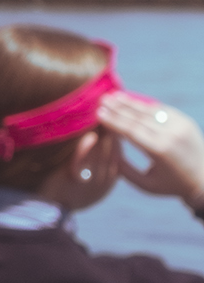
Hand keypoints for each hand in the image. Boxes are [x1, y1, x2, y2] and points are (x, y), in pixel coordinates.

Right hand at [99, 93, 203, 208]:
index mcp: (160, 152)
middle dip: (118, 108)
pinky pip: (161, 109)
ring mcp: (180, 125)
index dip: (113, 121)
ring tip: (113, 96)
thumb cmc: (170, 186)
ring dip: (129, 102)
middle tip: (101, 100)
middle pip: (138, 117)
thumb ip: (124, 168)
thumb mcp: (145, 185)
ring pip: (150, 110)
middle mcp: (171, 135)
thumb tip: (108, 148)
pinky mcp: (185, 121)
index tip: (98, 113)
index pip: (131, 131)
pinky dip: (144, 105)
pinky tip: (131, 100)